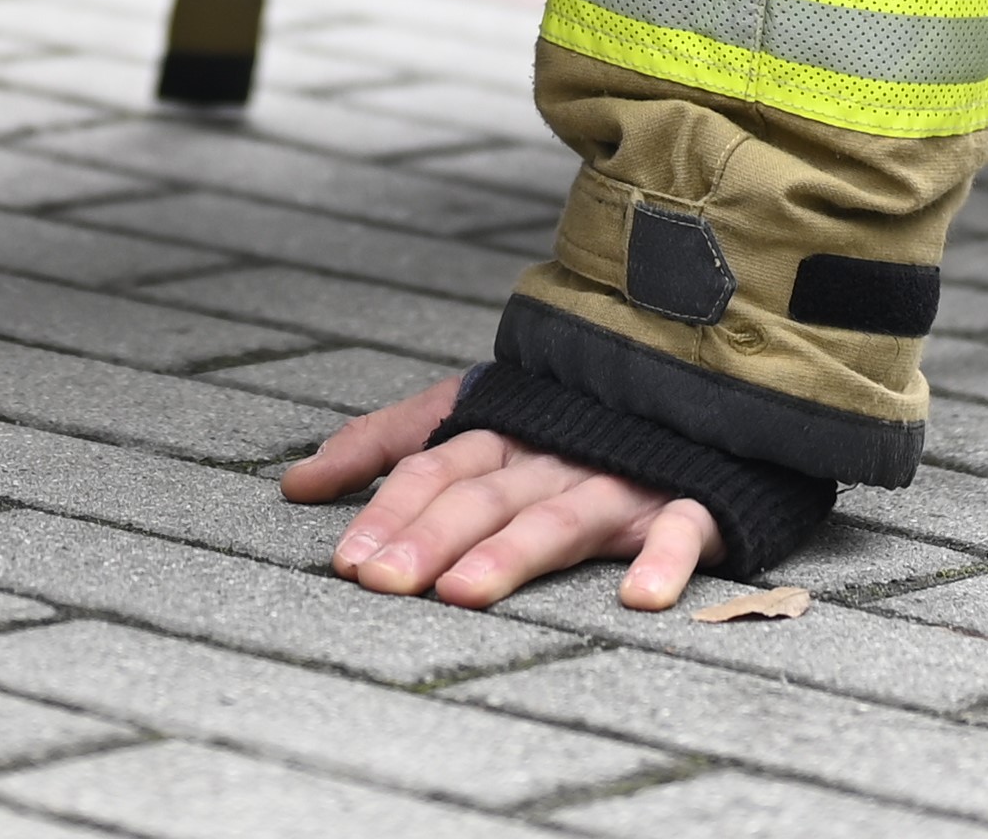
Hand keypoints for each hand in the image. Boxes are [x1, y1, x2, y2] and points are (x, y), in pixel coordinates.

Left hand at [286, 372, 722, 609]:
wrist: (693, 387)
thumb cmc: (564, 418)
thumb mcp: (469, 419)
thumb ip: (386, 446)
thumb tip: (294, 484)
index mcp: (503, 431)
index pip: (432, 469)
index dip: (387, 510)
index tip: (346, 563)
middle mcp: (554, 452)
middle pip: (483, 494)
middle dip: (429, 537)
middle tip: (383, 583)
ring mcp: (621, 477)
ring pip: (560, 516)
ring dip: (512, 552)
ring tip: (464, 592)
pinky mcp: (689, 501)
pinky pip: (679, 530)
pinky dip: (662, 560)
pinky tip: (638, 599)